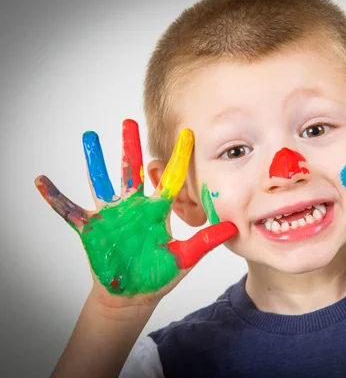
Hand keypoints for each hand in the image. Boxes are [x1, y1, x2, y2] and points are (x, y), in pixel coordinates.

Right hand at [35, 120, 237, 302]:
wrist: (134, 294)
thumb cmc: (160, 274)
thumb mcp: (185, 257)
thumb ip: (206, 241)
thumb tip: (233, 227)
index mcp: (157, 210)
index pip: (169, 179)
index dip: (177, 158)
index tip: (187, 134)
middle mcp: (133, 206)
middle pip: (131, 170)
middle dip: (130, 146)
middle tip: (130, 121)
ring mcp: (111, 214)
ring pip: (102, 180)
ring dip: (95, 160)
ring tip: (90, 136)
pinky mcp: (91, 228)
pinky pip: (70, 210)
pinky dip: (55, 197)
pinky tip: (42, 181)